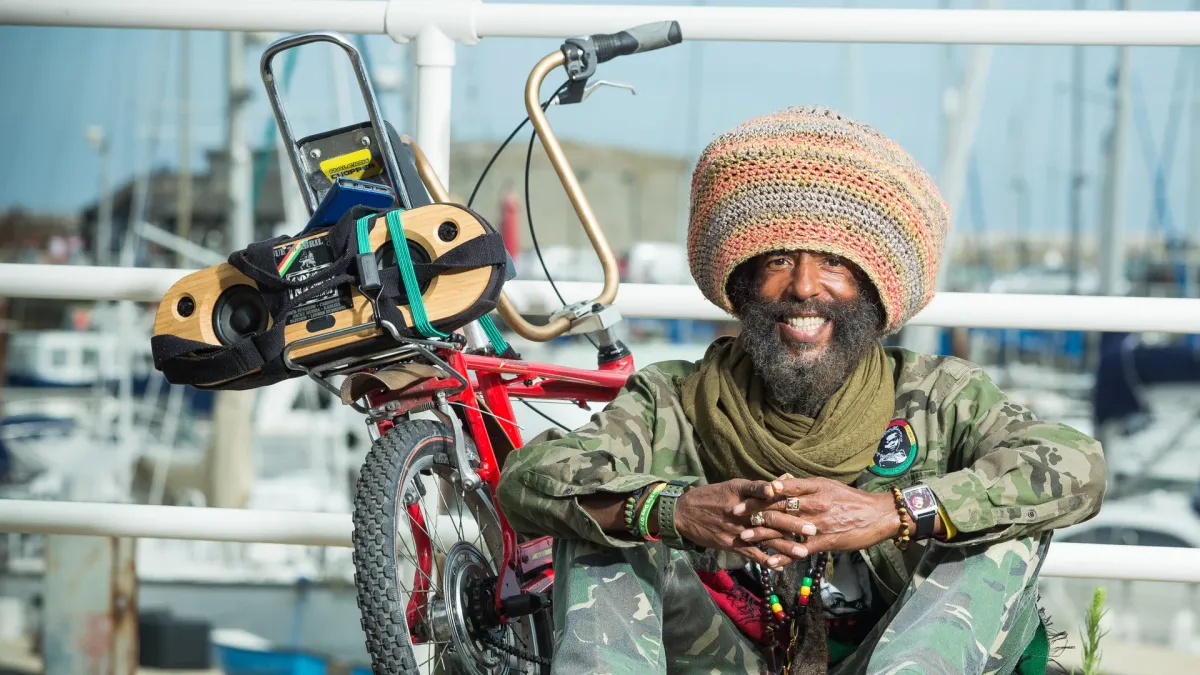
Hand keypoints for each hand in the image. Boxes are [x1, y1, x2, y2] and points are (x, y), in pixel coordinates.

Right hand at [672, 479, 809, 569]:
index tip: (800, 499)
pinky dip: (765, 560)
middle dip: (792, 524)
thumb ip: (758, 486)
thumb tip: (785, 479)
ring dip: (784, 546)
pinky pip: (750, 553)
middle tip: (812, 529)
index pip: (763, 492)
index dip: (782, 496)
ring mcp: (734, 528)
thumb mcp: (732, 485)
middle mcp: (738, 510)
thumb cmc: (711, 496)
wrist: (683, 512)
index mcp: (739, 491)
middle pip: (769, 517)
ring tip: (803, 551)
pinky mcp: (729, 543)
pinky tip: (780, 566)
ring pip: (763, 538)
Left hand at [733, 477, 900, 556]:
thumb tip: (780, 479)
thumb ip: (803, 484)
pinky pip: (800, 550)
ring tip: (744, 538)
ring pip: (786, 528)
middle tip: (735, 515)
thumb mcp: (827, 485)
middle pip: (779, 507)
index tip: (743, 496)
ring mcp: (818, 524)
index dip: (761, 492)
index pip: (782, 488)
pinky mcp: (825, 541)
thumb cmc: (852, 499)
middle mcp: (813, 504)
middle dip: (755, 512)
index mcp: (814, 488)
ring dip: (763, 534)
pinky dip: (784, 556)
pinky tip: (769, 562)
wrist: (879, 516)